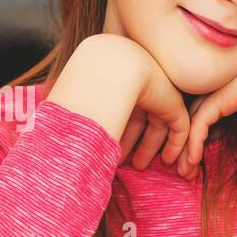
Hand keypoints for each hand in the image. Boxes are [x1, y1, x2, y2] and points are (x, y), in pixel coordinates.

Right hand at [45, 34, 189, 169]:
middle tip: (125, 163)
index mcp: (115, 79)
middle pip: (137, 117)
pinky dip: (175, 143)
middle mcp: (136, 83)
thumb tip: (58, 136)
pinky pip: (178, 124)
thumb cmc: (86, 88)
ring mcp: (156, 90)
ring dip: (150, 146)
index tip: (109, 152)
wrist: (113, 70)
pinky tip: (168, 159)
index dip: (115, 131)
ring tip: (140, 166)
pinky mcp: (173, 100)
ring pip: (157, 122)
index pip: (119, 108)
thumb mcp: (81, 102)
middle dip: (132, 141)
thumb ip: (79, 115)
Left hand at [176, 25, 236, 178]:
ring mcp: (219, 88)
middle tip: (183, 168)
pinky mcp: (221, 96)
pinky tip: (191, 161)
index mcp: (234, 84)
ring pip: (192, 121)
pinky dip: (194, 144)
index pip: (208, 109)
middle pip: (195, 115)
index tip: (197, 156)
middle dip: (185, 143)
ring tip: (183, 171)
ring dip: (185, 148)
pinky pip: (199, 123)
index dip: (201, 133)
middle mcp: (222, 84)